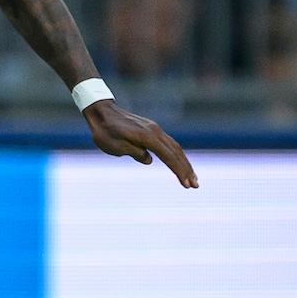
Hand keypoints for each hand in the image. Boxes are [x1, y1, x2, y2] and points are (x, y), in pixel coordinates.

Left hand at [84, 100, 198, 187]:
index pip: (168, 157)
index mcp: (147, 137)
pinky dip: (175, 154)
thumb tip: (149, 160)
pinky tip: (179, 163)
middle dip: (187, 169)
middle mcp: (155, 131)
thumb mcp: (116, 147)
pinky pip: (168, 143)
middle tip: (195, 186)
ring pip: (174, 147)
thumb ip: (135, 153)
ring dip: (184, 163)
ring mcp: (154, 129)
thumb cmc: (105, 131)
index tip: (187, 184)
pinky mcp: (151, 129)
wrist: (101, 111)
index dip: (179, 171)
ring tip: (191, 177)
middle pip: (176, 152)